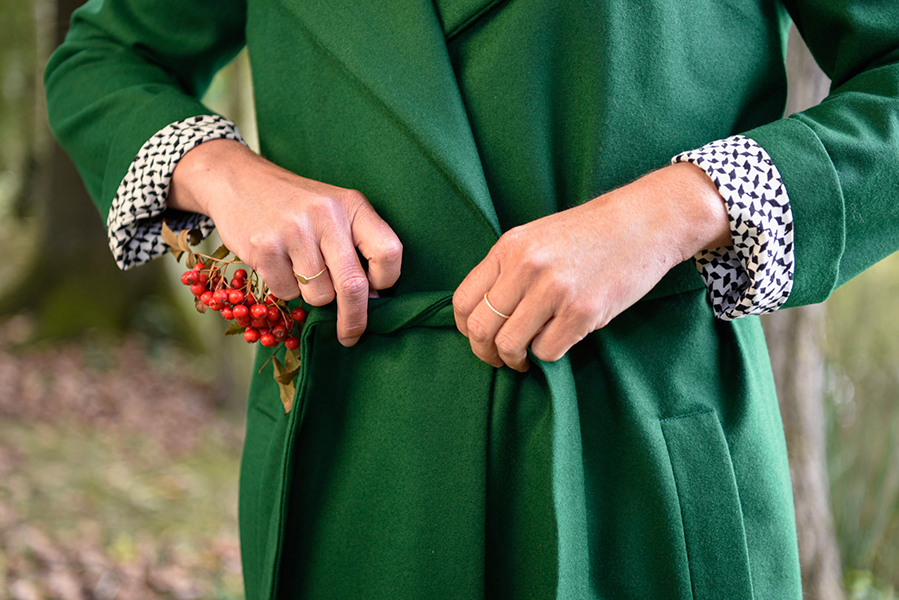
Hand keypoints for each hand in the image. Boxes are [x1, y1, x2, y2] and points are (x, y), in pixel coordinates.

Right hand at [169, 139, 402, 345]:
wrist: (239, 180)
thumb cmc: (296, 205)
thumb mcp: (334, 210)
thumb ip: (356, 245)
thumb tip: (374, 298)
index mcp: (352, 204)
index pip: (388, 252)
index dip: (386, 279)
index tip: (377, 291)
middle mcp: (327, 215)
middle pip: (353, 285)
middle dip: (354, 319)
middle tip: (351, 335)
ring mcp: (294, 231)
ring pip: (319, 295)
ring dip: (311, 294)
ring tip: (299, 265)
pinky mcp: (264, 247)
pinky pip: (286, 292)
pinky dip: (284, 287)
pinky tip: (277, 261)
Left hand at [452, 163, 730, 370]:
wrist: (644, 222)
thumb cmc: (590, 234)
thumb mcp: (537, 238)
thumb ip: (507, 271)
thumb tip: (483, 316)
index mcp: (509, 248)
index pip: (463, 301)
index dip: (466, 330)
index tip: (481, 338)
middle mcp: (526, 266)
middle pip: (481, 329)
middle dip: (487, 353)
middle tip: (502, 358)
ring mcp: (554, 289)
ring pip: (510, 345)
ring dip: (516, 360)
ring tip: (528, 357)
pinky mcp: (582, 311)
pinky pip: (547, 352)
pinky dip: (548, 355)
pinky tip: (559, 342)